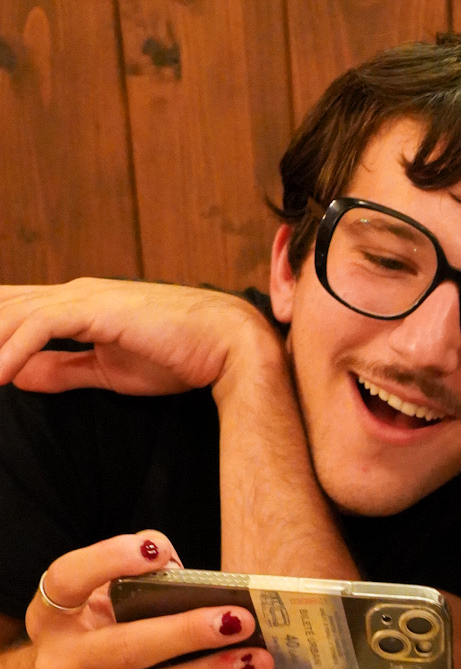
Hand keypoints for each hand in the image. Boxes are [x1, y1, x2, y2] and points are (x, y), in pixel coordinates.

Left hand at [0, 278, 278, 398]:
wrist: (229, 344)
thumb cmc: (179, 356)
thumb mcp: (109, 369)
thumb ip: (63, 370)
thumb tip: (19, 374)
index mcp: (75, 305)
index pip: (11, 313)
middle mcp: (72, 294)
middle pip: (1, 306)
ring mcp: (82, 297)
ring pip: (11, 313)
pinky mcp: (96, 308)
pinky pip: (40, 326)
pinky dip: (13, 350)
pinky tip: (0, 375)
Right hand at [27, 532, 273, 668]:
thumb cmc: (100, 633)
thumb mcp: (103, 599)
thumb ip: (138, 577)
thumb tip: (182, 573)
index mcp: (52, 614)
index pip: (67, 580)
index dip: (108, 561)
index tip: (155, 552)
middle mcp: (58, 662)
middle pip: (124, 648)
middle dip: (186, 633)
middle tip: (238, 621)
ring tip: (255, 662)